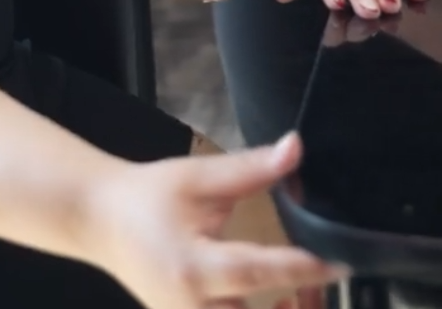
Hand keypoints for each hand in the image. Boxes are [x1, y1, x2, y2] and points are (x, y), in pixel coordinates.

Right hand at [85, 132, 344, 308]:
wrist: (99, 220)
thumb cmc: (147, 195)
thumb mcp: (197, 178)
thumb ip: (250, 169)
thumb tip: (295, 147)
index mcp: (195, 268)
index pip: (259, 274)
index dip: (304, 270)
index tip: (341, 264)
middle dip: (298, 307)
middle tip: (325, 280)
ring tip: (310, 290)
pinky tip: (284, 297)